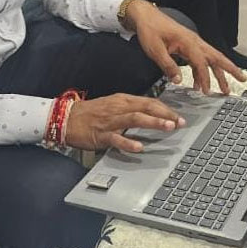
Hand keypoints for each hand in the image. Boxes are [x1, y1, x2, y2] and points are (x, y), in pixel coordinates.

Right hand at [65, 94, 186, 152]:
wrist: (66, 118)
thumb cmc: (92, 113)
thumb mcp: (114, 106)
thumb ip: (132, 109)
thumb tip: (152, 113)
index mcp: (123, 100)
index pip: (149, 102)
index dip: (166, 108)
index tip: (179, 116)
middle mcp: (119, 108)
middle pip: (146, 107)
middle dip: (165, 114)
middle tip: (180, 122)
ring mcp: (110, 121)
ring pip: (135, 119)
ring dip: (153, 122)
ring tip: (168, 127)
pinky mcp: (101, 134)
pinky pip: (116, 138)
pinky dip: (128, 141)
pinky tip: (139, 146)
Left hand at [125, 0, 246, 93]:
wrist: (144, 16)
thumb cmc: (150, 29)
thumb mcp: (155, 50)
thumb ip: (168, 66)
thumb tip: (178, 80)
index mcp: (188, 41)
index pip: (202, 62)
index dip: (206, 77)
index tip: (207, 91)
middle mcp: (194, 41)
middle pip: (217, 57)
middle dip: (230, 69)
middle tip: (242, 79)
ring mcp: (192, 43)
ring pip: (211, 59)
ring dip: (219, 73)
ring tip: (225, 88)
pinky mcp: (187, 46)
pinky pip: (200, 60)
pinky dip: (203, 72)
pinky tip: (200, 84)